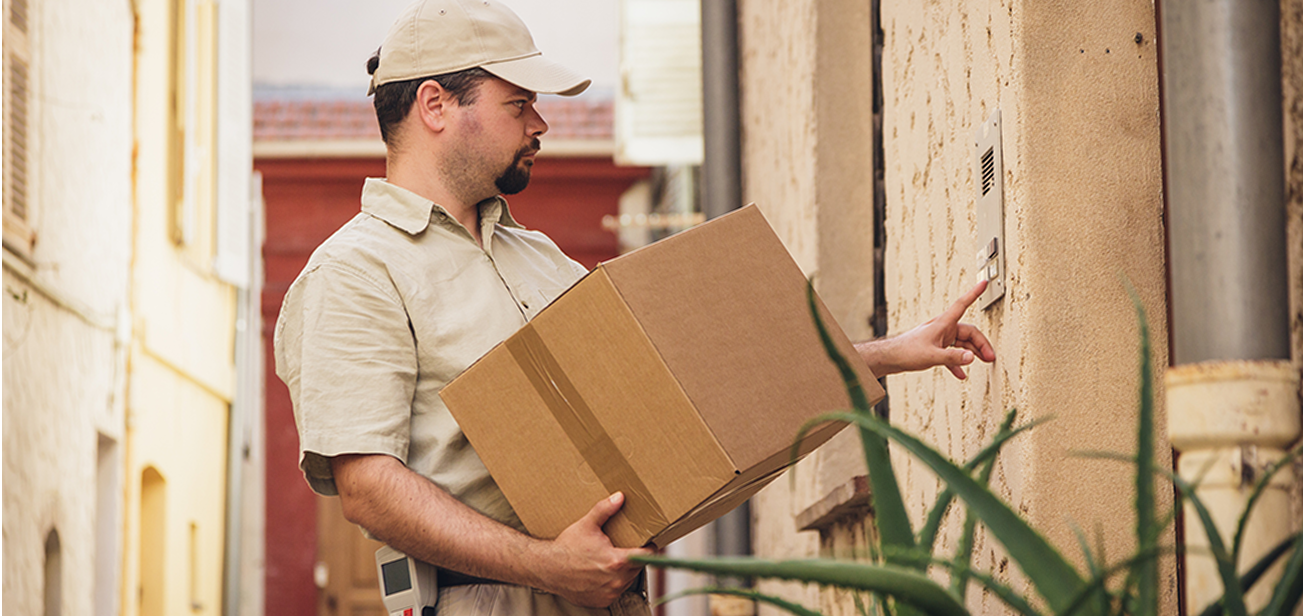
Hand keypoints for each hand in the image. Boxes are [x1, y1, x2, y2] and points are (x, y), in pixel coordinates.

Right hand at [538, 492, 650, 607]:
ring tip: (609, 559)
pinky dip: (612, 582)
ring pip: (627, 580)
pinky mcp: (603, 601)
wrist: (547, 569)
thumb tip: (620, 497)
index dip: (649, 547)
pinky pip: (616, 591)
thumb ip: (605, 509)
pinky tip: (601, 572)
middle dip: (634, 557)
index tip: (647, 542)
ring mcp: (610, 593)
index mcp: (617, 561)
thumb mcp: (587, 524)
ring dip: (624, 571)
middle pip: (638, 567)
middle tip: (623, 547)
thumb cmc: (566, 548)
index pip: (647, 555)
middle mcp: (616, 581)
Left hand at [857, 280, 995, 378]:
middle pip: (969, 332)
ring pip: (962, 343)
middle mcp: (943, 329)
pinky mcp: (934, 348)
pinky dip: (957, 363)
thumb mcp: (932, 355)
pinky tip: (961, 374)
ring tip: (983, 363)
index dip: (974, 293)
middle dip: (981, 344)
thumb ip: (952, 357)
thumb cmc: (906, 351)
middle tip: (990, 357)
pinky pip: (951, 354)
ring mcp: (939, 338)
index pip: (962, 304)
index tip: (984, 282)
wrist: (889, 358)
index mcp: (943, 324)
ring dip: (972, 353)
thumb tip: (972, 358)